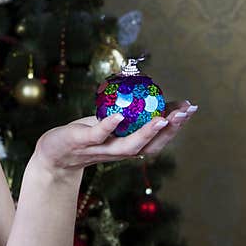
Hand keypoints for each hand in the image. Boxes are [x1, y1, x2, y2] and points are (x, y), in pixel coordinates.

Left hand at [33, 100, 197, 172]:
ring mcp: (103, 149)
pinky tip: (118, 115)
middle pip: (151, 145)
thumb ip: (128, 114)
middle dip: (170, 129)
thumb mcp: (110, 123)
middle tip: (184, 113)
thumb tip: (147, 90)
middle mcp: (121, 151)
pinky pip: (99, 135)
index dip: (176, 125)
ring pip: (130, 145)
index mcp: (130, 145)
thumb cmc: (86, 135)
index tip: (191, 109)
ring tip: (162, 119)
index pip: (159, 138)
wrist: (55, 155)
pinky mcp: (83, 142)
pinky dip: (110, 126)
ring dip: (148, 133)